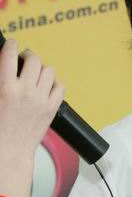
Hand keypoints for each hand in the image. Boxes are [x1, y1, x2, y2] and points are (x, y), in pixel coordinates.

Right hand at [0, 39, 64, 196]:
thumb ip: (0, 80)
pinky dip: (55, 84)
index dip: (11, 45)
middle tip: (24, 60)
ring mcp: (41, 100)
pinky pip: (60, 87)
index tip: (11, 45)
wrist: (9, 151)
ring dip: (42, 69)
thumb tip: (4, 66)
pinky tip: (47, 87)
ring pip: (49, 71)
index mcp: (5, 87)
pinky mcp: (52, 109)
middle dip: (28, 56)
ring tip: (36, 74)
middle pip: (34, 59)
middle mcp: (26, 91)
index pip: (10, 54)